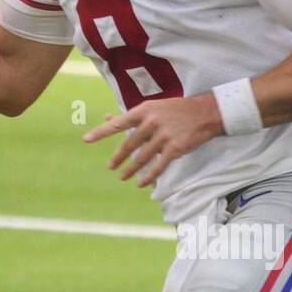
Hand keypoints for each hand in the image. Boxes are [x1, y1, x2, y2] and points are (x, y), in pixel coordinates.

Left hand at [83, 92, 222, 186]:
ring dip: (131, 169)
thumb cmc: (176, 110)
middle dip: (118, 158)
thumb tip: (107, 117)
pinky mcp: (174, 148)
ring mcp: (163, 136)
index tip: (86, 139)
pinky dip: (148, 176)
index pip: (118, 123)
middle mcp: (151, 122)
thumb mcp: (152, 108)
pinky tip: (141, 183)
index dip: (101, 132)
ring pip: (142, 157)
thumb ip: (130, 116)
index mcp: (144, 111)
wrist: (204, 113)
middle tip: (111, 167)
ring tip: (123, 177)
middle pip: (129, 144)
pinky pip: (158, 166)